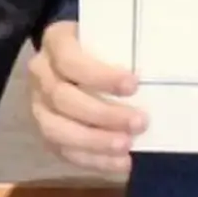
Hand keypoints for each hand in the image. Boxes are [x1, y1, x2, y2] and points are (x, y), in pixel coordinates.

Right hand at [27, 21, 145, 178]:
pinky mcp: (45, 131)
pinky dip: (94, 160)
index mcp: (55, 42)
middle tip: (140, 122)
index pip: (69, 60)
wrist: (74, 56)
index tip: (133, 86)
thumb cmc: (100, 44)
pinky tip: (121, 162)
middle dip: (103, 114)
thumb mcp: (108, 33)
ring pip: (56, 129)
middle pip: (62, 98)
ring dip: (95, 141)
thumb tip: (159, 68)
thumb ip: (125, 46)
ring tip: (127, 145)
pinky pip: (64, 151)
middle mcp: (40, 74)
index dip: (100, 76)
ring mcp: (38, 105)